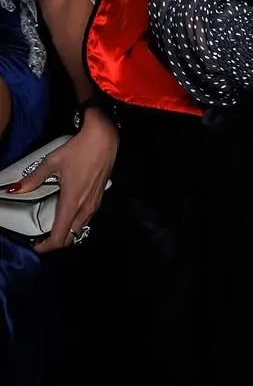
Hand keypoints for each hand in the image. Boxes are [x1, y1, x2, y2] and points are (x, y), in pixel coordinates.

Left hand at [4, 109, 117, 253]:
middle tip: (40, 238)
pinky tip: (66, 214)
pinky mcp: (98, 199)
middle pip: (70, 237)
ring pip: (79, 229)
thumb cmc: (79, 150)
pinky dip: (74, 224)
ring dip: (65, 233)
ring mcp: (94, 204)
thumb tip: (15, 189)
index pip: (59, 237)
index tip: (35, 245)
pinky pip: (86, 220)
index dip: (46, 246)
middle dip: (54, 242)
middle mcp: (85, 208)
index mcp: (72, 203)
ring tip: (51, 228)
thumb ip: (33, 179)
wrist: (105, 139)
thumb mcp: (52, 162)